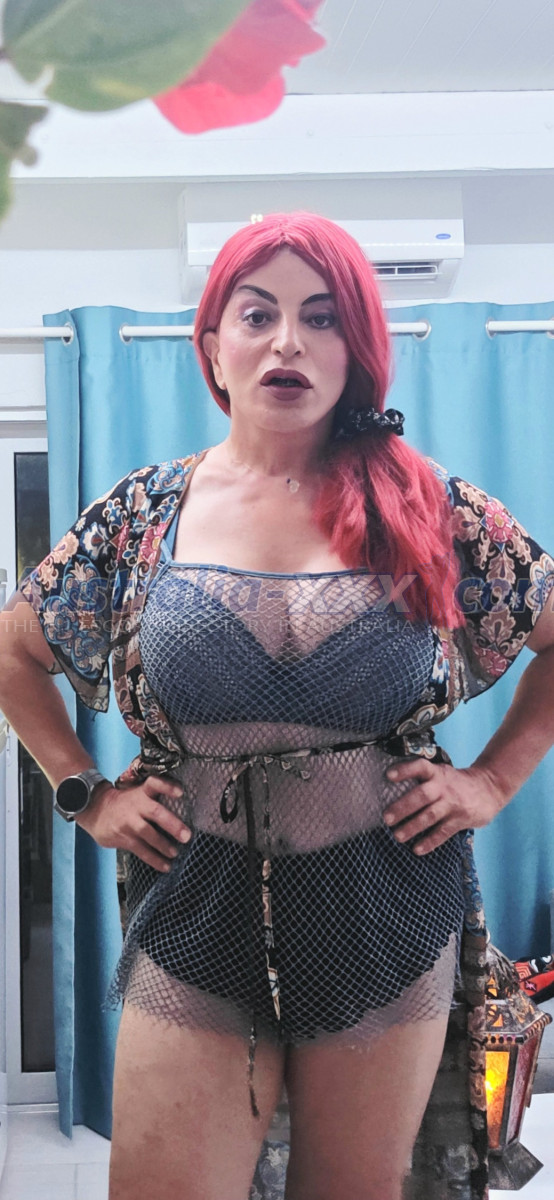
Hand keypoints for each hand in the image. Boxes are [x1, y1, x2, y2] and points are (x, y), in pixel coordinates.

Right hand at [75, 776, 191, 872]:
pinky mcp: (123, 837)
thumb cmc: (125, 804)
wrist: (95, 810)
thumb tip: (181, 817)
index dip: (167, 787)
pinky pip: (141, 850)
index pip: (155, 784)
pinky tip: (165, 866)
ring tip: (175, 853)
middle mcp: (136, 805)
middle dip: (172, 824)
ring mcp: (128, 822)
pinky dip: (154, 859)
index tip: (181, 792)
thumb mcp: (137, 794)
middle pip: (156, 812)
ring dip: (163, 845)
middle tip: (186, 836)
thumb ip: (155, 799)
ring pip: (148, 833)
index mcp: (142, 792)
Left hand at [383, 760, 505, 854]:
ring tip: (398, 836)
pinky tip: (417, 849)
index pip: (420, 767)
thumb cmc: (456, 783)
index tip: (389, 776)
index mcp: (437, 773)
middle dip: (403, 807)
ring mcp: (453, 804)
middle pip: (422, 795)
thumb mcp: (442, 773)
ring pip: (430, 815)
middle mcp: (443, 787)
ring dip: (413, 827)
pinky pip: (443, 832)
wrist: (489, 788)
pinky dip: (430, 842)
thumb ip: (424, 779)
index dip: (405, 770)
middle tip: (387, 818)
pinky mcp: (461, 819)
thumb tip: (391, 789)